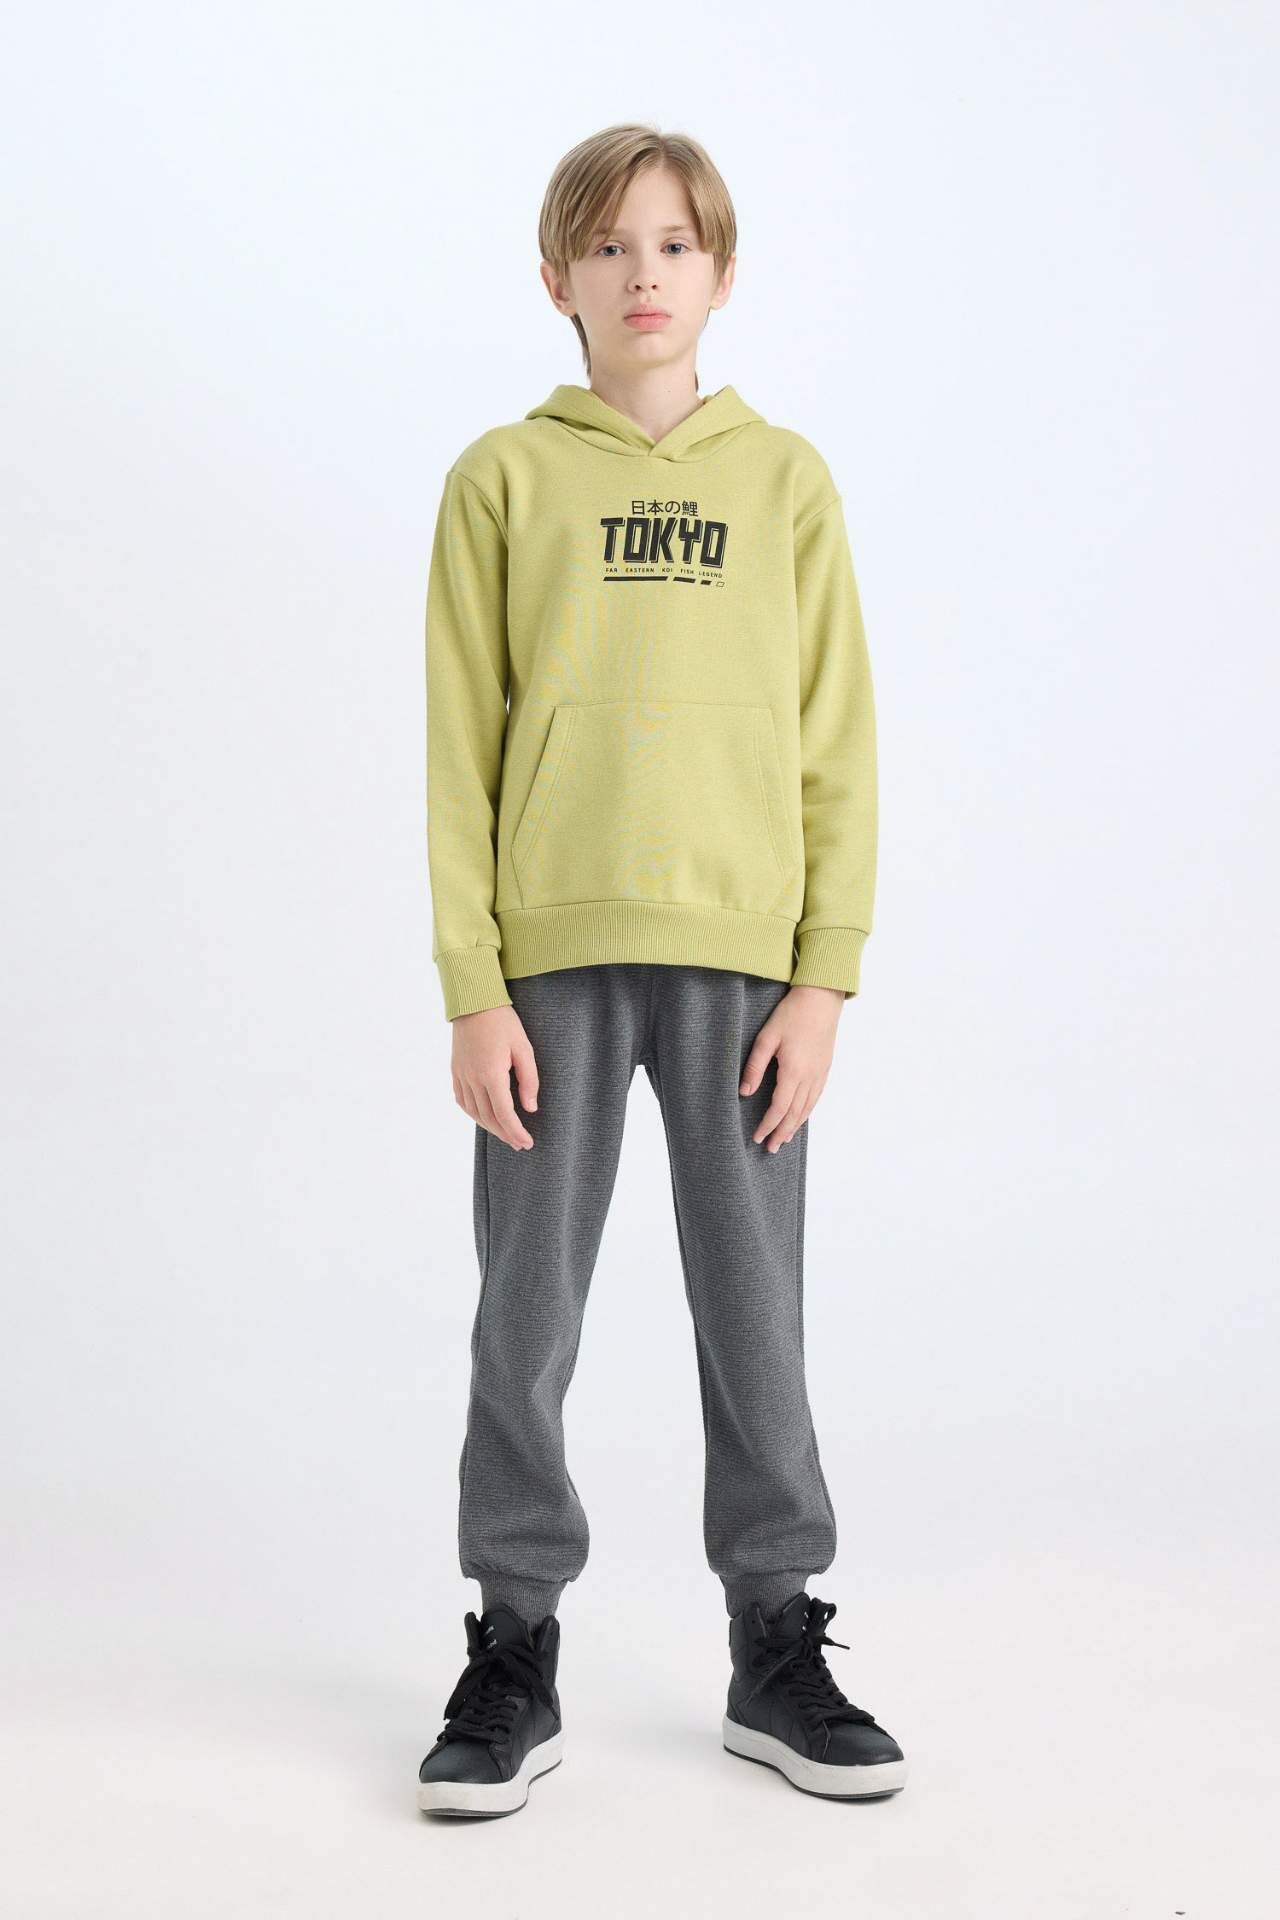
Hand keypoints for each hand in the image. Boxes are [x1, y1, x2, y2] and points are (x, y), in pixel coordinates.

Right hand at [451, 1005, 538, 1149]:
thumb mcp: (524, 1048)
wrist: (474, 1003)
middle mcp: (473, 1078)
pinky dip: (474, 1114)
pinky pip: (462, 1100)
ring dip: (490, 1127)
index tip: (527, 1143)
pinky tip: (484, 1117)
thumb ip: (529, 1080)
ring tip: (505, 1134)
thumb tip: (530, 1108)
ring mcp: (461, 1075)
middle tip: (519, 1144)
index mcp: (491, 1073)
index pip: (504, 1113)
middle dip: (505, 1134)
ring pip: (474, 1112)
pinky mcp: (455, 1071)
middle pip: (488, 1117)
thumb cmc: (503, 1022)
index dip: (516, 1131)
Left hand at [740, 985, 843, 1151]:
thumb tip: (744, 1092)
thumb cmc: (792, 1013)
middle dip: (781, 1132)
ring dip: (795, 1126)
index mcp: (794, 1071)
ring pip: (807, 1108)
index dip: (768, 1125)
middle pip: (795, 1113)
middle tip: (770, 1148)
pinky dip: (807, 1112)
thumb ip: (755, 1066)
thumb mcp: (766, 1037)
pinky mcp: (825, 1067)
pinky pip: (816, 1097)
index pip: (779, 1108)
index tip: (757, 1137)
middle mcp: (810, 1077)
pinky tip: (800, 1116)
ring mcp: (820, 1073)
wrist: (822, 997)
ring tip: (784, 1139)